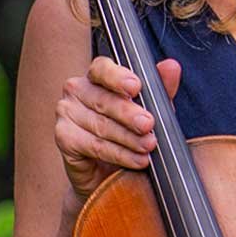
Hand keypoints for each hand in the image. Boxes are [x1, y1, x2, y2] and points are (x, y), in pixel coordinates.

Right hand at [53, 56, 182, 199]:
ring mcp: (67, 112)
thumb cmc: (130, 130)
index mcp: (98, 76)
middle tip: (149, 125)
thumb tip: (172, 67)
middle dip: (130, 115)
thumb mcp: (151, 108)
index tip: (135, 87)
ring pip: (101, 125)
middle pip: (104, 100)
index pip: (102, 68)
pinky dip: (118, 154)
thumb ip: (160, 88)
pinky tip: (137, 160)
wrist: (112, 170)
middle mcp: (78, 90)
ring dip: (129, 138)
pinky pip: (94, 145)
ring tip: (149, 146)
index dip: (118, 77)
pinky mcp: (64, 137)